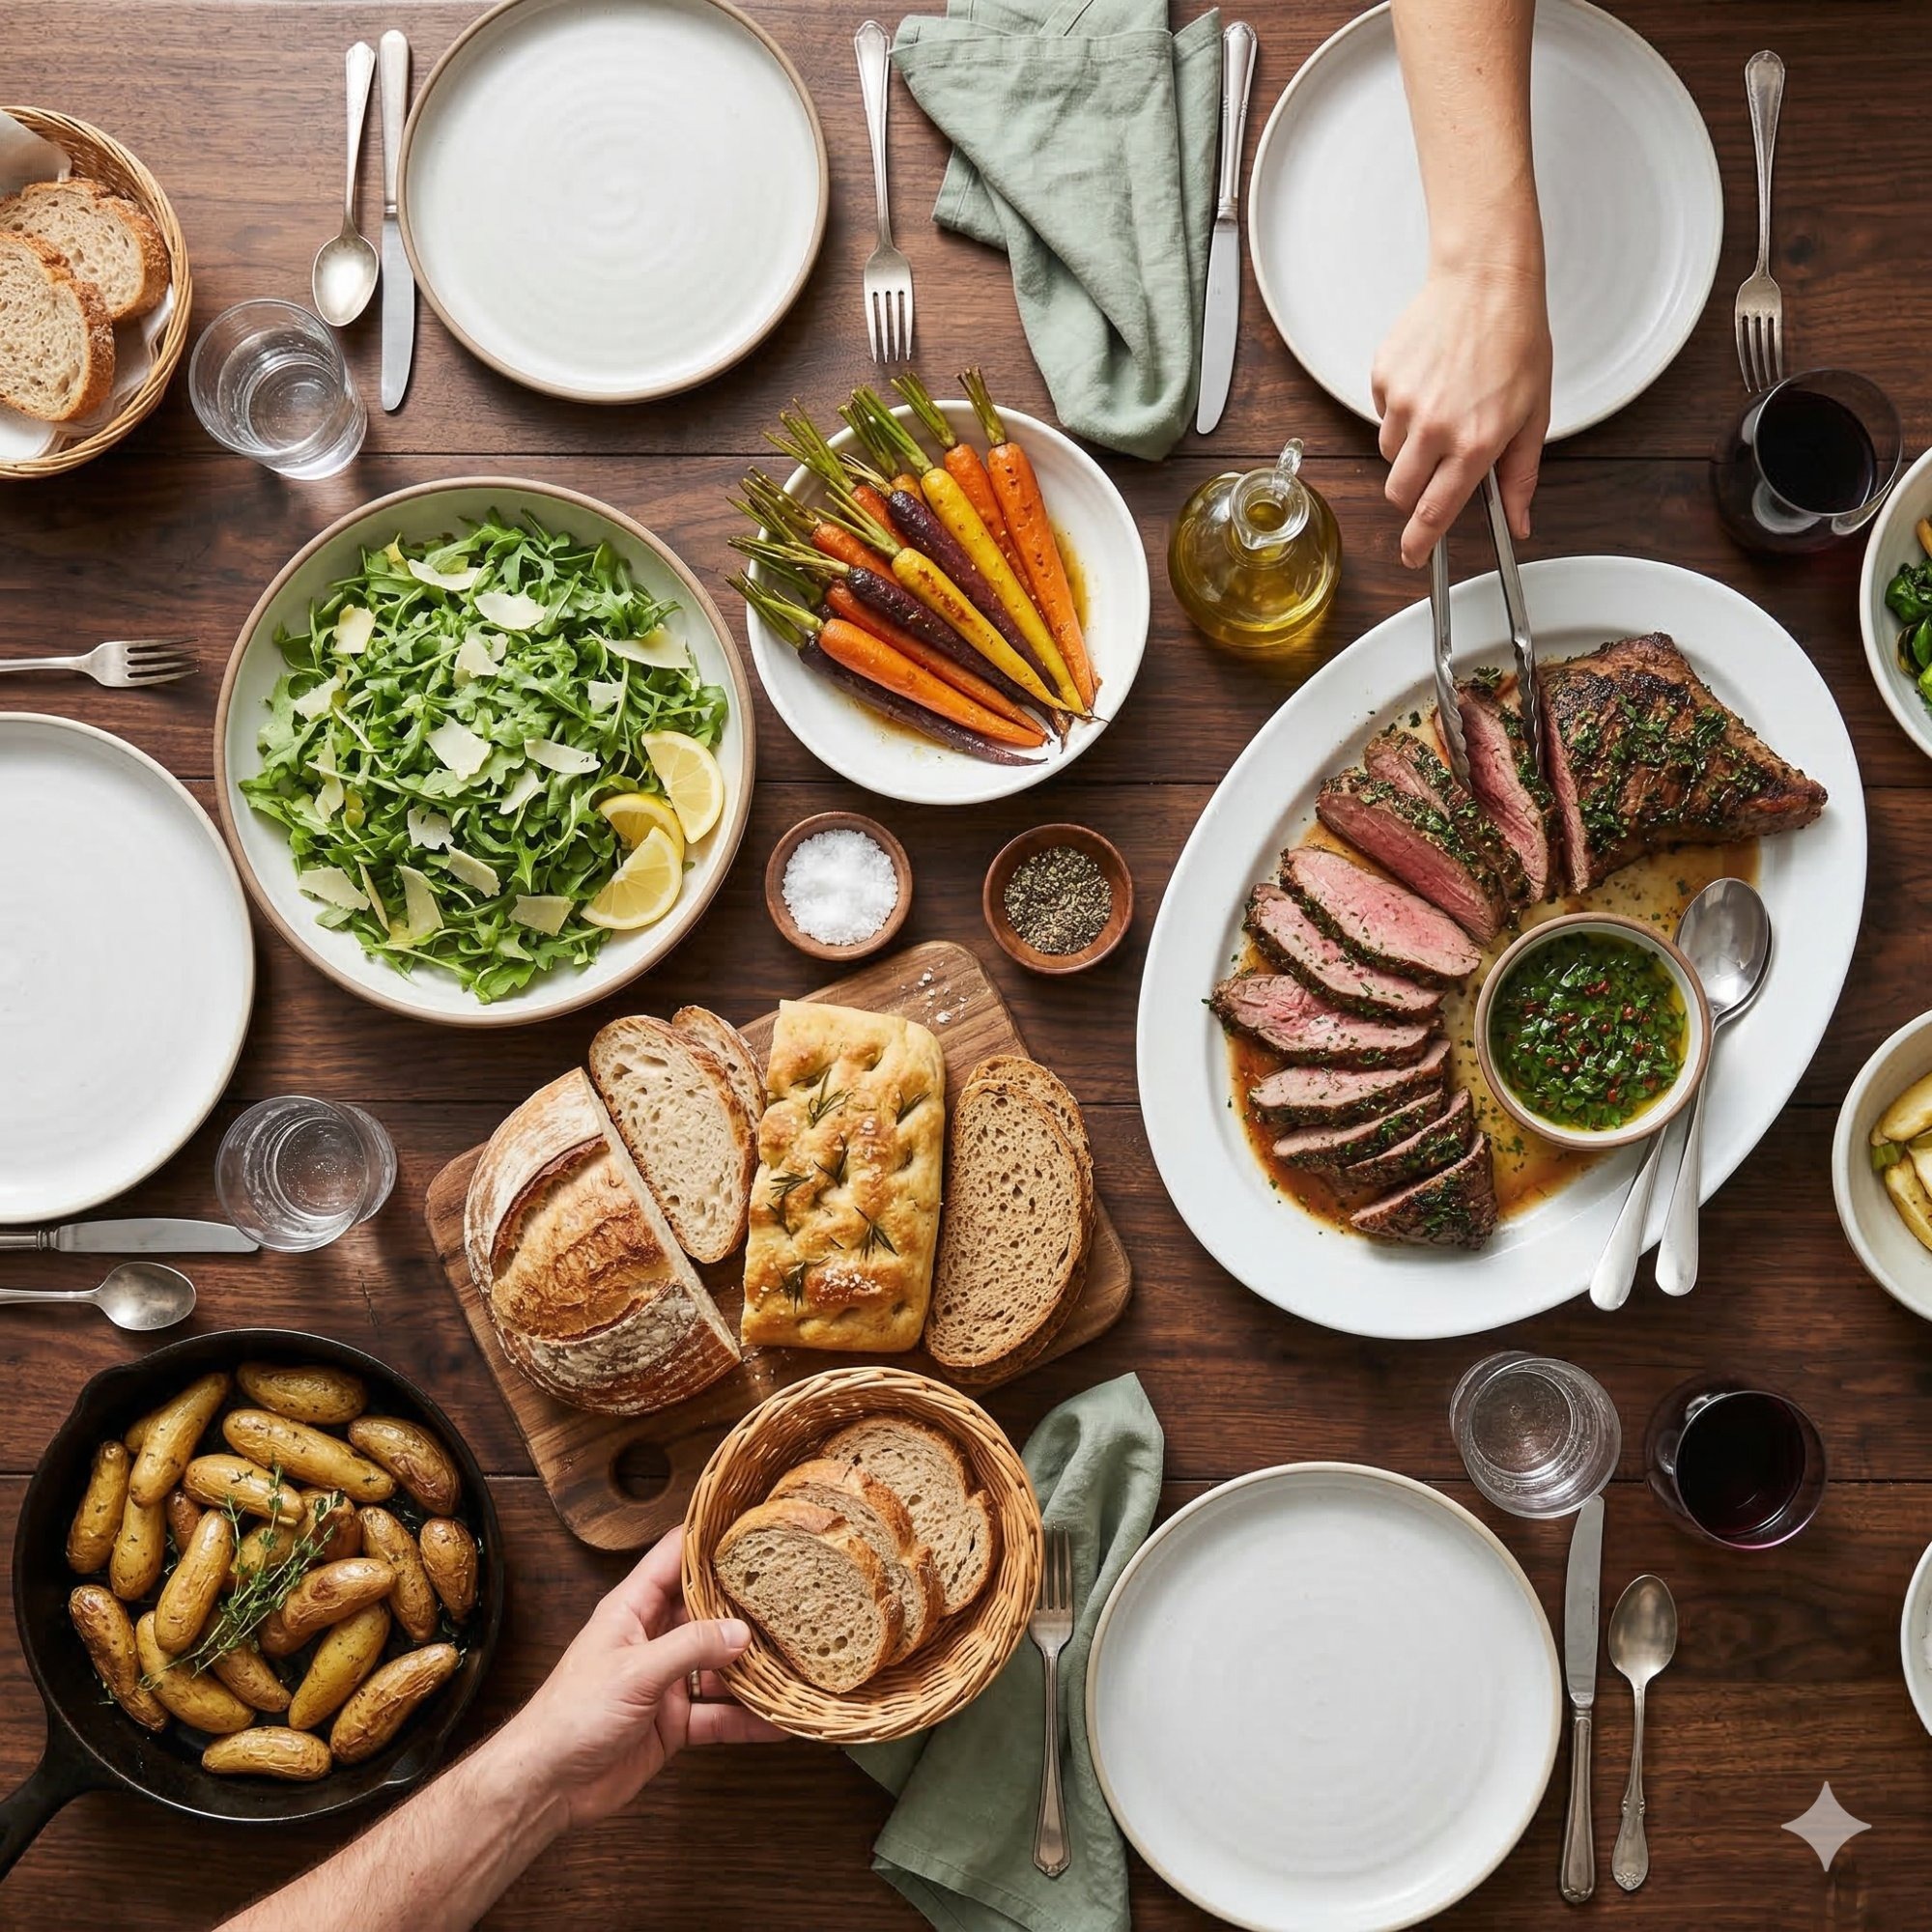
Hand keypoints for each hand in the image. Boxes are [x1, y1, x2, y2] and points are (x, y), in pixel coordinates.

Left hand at [494, 1527, 781, 1829]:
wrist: (546, 1785)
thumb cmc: (570, 1715)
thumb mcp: (633, 1672)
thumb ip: (688, 1648)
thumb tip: (740, 1633)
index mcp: (634, 1609)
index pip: (676, 1558)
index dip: (711, 1539)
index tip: (753, 1526)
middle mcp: (654, 1638)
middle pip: (709, 1612)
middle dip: (748, 1609)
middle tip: (796, 1599)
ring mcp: (666, 1682)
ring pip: (720, 1666)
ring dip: (754, 1668)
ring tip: (798, 1661)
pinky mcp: (674, 1723)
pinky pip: (718, 1714)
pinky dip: (747, 1719)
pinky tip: (779, 1720)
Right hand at [1371, 252, 1551, 567]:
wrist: (1485, 281)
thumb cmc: (1516, 340)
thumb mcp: (1533, 414)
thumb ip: (1521, 475)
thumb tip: (1518, 522)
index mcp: (1476, 442)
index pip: (1435, 512)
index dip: (1420, 543)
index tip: (1412, 557)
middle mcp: (1435, 426)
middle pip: (1400, 491)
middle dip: (1411, 494)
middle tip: (1433, 471)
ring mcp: (1404, 402)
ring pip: (1391, 453)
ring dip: (1409, 447)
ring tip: (1440, 409)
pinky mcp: (1384, 378)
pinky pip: (1382, 413)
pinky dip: (1401, 408)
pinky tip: (1429, 381)